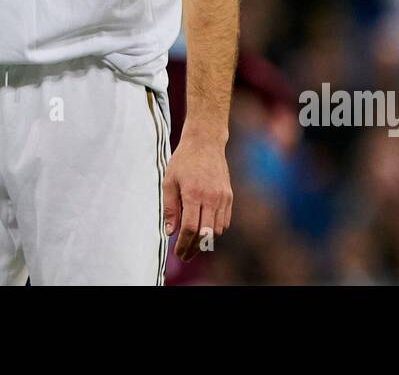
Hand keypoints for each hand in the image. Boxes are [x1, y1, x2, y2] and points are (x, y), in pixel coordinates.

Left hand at [162, 130, 231, 261]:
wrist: (205, 142)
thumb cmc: (183, 160)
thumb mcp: (169, 181)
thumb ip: (170, 207)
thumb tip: (170, 232)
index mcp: (193, 193)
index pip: (191, 228)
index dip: (184, 244)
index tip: (177, 252)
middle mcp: (211, 197)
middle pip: (205, 233)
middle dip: (194, 248)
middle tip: (185, 256)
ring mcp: (222, 197)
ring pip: (217, 230)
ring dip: (205, 240)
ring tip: (193, 245)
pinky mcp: (229, 196)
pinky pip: (225, 221)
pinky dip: (215, 230)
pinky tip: (205, 231)